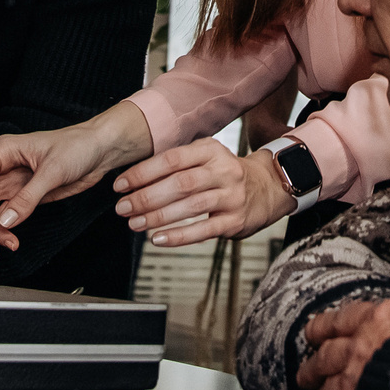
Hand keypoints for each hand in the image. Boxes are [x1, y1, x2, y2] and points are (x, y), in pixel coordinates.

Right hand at [0, 103, 153, 258]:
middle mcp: (2, 167)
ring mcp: (12, 182)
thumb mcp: (53, 171)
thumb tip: (4, 221)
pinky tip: (11, 242)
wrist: (99, 149)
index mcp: (3, 151)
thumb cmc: (77, 146)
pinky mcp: (23, 195)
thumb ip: (27, 198)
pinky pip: (5, 216)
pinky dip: (4, 231)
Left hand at [111, 140, 296, 250]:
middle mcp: (223, 171)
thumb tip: (135, 179)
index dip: (143, 172)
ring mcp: (231, 196)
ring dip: (158, 217)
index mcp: (210, 150)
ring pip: (190, 206)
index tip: (121, 184)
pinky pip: (203, 230)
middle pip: (180, 183)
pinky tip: (158, 239)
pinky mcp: (235, 220)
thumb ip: (177, 164)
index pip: (171, 159)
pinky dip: (178, 236)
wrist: (268, 187)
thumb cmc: (226, 173)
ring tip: (135, 223)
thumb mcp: (207, 157)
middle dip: (146, 197)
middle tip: (123, 207)